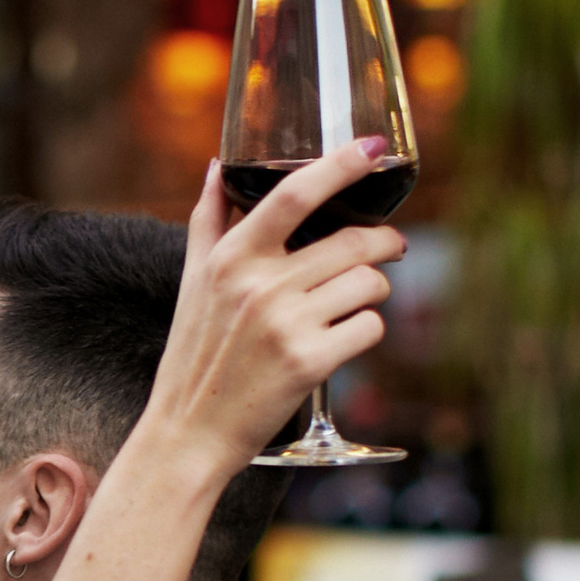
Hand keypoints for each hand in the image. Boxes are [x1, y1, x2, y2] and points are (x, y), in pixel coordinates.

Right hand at [143, 138, 400, 478]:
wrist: (188, 432)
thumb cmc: (194, 355)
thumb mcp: (194, 282)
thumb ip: (210, 220)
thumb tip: (219, 165)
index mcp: (231, 259)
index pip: (293, 195)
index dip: (340, 165)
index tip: (372, 148)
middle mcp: (259, 286)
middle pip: (354, 241)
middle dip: (385, 243)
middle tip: (391, 248)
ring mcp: (285, 324)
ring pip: (369, 284)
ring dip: (373, 293)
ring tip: (353, 305)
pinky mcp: (310, 362)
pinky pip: (370, 328)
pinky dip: (367, 333)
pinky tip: (342, 341)